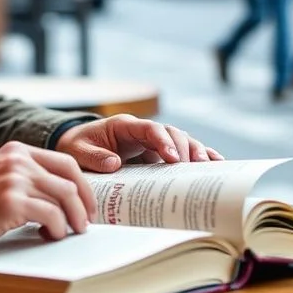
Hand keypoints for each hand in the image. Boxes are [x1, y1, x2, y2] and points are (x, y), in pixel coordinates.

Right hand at [0, 141, 97, 254]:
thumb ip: (20, 178)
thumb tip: (56, 199)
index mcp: (15, 151)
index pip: (65, 161)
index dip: (83, 185)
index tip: (86, 204)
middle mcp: (17, 160)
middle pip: (70, 178)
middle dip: (85, 202)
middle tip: (85, 223)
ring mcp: (13, 179)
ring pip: (65, 196)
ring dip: (73, 219)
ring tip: (68, 233)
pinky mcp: (10, 203)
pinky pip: (52, 215)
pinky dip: (57, 229)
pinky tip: (49, 236)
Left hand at [54, 114, 223, 172]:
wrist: (77, 145)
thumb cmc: (77, 146)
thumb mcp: (78, 152)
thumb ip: (94, 157)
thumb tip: (115, 164)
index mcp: (124, 125)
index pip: (149, 129)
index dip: (163, 141)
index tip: (172, 159)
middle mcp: (142, 131)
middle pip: (171, 133)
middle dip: (185, 149)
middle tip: (194, 167)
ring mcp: (152, 142)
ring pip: (181, 141)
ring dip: (196, 152)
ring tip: (209, 167)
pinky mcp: (157, 154)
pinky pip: (181, 152)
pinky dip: (198, 156)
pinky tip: (216, 164)